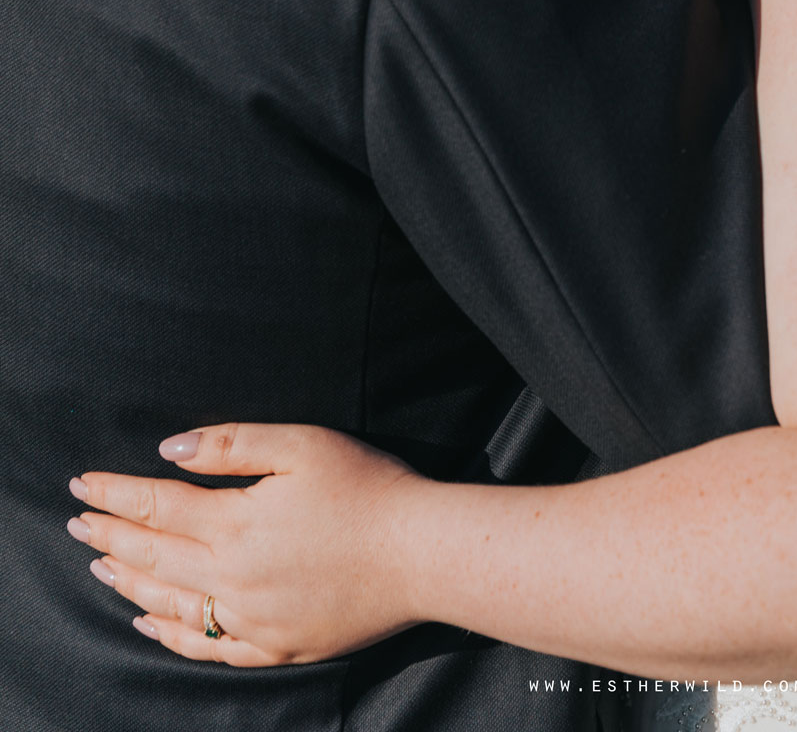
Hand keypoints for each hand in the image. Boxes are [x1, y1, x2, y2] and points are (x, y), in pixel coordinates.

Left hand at [66, 423, 426, 665]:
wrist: (420, 554)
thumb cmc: (368, 487)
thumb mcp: (302, 445)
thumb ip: (232, 445)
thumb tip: (167, 450)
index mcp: (236, 524)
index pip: (156, 506)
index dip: (115, 493)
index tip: (82, 483)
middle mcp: (232, 579)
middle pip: (153, 558)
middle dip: (110, 535)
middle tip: (77, 522)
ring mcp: (250, 621)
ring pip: (170, 606)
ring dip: (129, 583)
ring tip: (102, 565)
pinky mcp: (273, 648)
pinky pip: (205, 648)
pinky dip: (170, 635)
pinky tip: (152, 623)